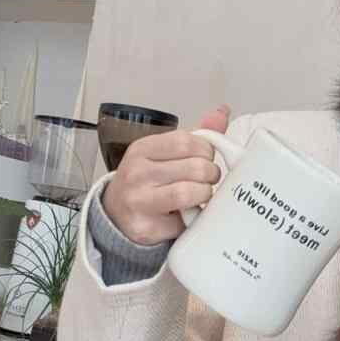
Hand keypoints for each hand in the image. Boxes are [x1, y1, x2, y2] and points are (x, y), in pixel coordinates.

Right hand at [102, 104, 231, 244]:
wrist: (116, 214)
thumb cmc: (146, 180)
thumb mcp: (163, 153)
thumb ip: (194, 137)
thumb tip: (222, 112)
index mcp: (142, 149)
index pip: (186, 141)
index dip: (206, 150)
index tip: (206, 158)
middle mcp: (137, 173)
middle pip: (194, 167)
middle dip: (211, 174)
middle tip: (208, 180)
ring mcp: (139, 201)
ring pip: (189, 193)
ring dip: (204, 195)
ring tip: (201, 194)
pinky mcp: (146, 227)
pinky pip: (184, 222)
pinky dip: (195, 218)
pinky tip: (190, 213)